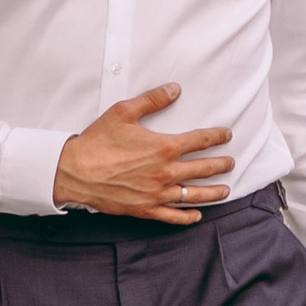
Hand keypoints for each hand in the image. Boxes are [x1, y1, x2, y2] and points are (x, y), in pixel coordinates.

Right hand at [52, 84, 233, 222]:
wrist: (75, 172)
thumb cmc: (97, 142)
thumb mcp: (123, 112)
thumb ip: (152, 100)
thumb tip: (174, 89)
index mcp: (164, 147)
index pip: (200, 141)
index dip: (217, 137)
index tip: (226, 135)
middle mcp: (166, 172)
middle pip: (204, 169)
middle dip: (221, 165)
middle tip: (230, 163)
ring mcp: (158, 193)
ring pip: (195, 195)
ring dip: (214, 192)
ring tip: (225, 190)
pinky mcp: (145, 209)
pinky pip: (173, 216)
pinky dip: (188, 216)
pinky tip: (197, 215)